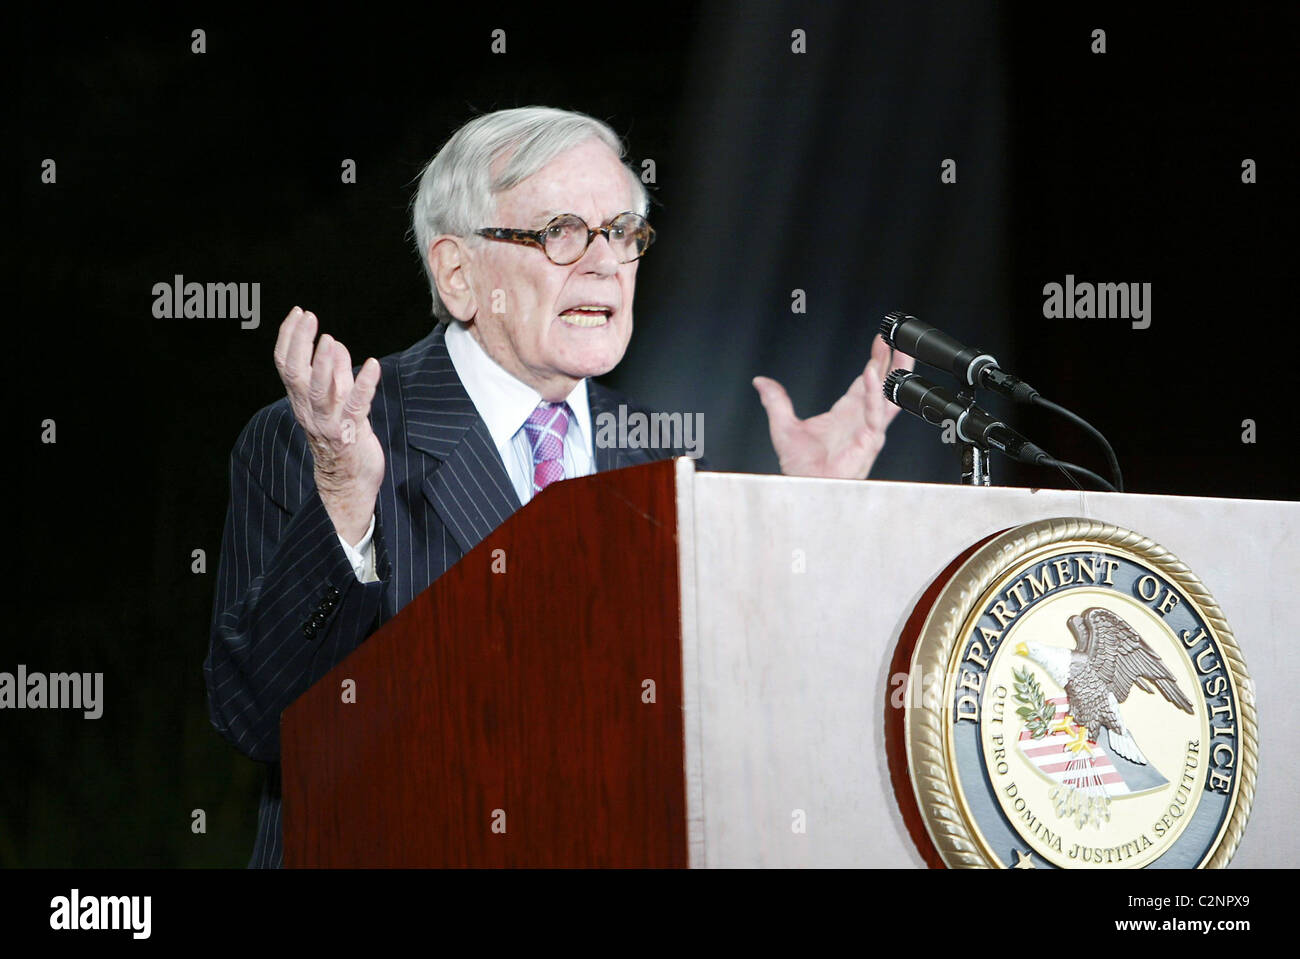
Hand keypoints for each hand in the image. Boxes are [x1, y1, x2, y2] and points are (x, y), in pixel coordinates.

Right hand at [273, 307, 383, 543]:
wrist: (349, 484)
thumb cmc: (343, 439)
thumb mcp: (336, 402)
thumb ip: (335, 374)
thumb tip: (335, 344)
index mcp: (301, 401)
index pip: (285, 365)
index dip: (289, 338)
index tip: (298, 312)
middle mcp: (309, 411)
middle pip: (295, 375)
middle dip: (300, 343)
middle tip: (308, 317)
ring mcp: (329, 423)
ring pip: (319, 392)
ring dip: (323, 364)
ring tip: (329, 339)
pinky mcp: (352, 433)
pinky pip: (356, 406)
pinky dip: (364, 384)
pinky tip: (373, 365)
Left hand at [752, 334, 914, 478]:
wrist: (805, 489)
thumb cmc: (801, 469)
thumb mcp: (783, 427)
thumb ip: (776, 402)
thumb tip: (761, 383)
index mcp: (846, 415)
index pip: (865, 382)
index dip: (874, 361)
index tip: (880, 341)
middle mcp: (860, 421)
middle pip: (881, 385)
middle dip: (890, 360)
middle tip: (895, 337)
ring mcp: (867, 431)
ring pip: (887, 397)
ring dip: (893, 373)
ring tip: (898, 351)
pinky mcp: (868, 442)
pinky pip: (873, 414)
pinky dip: (873, 394)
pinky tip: (871, 374)